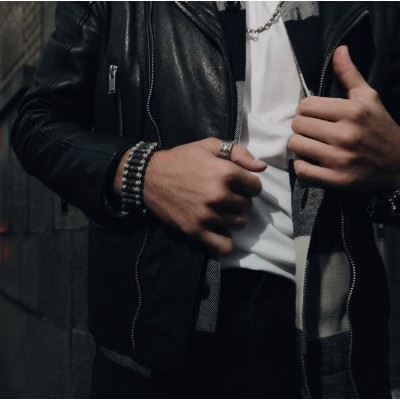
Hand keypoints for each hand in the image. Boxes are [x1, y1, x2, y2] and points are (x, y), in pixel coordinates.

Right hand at [143, 138, 266, 254]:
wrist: (149, 176)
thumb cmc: (182, 159)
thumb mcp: (210, 146)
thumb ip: (239, 153)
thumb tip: (262, 167)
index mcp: (225, 173)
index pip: (255, 187)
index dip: (248, 185)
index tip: (238, 184)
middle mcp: (218, 195)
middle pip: (247, 206)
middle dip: (240, 200)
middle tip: (226, 196)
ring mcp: (206, 215)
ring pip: (239, 223)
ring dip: (234, 217)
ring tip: (221, 210)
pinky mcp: (195, 230)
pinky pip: (223, 246)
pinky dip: (225, 241)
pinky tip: (219, 230)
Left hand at [289, 45, 399, 190]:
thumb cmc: (381, 128)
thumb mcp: (369, 98)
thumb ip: (350, 74)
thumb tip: (339, 50)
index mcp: (352, 111)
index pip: (305, 106)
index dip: (306, 109)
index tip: (314, 114)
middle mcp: (345, 134)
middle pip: (297, 125)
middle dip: (301, 126)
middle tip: (312, 130)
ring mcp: (339, 159)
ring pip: (296, 145)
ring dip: (300, 145)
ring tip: (311, 144)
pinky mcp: (336, 179)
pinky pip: (302, 169)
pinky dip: (302, 165)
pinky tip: (312, 160)